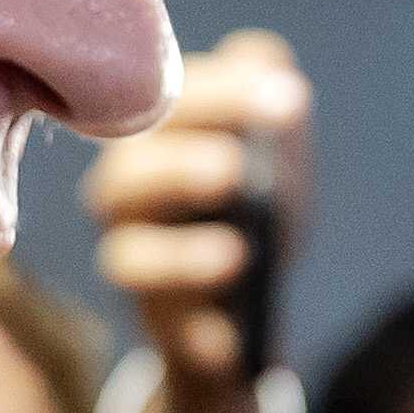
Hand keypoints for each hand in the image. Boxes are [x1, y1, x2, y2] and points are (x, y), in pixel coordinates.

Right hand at [86, 29, 310, 412]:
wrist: (242, 299)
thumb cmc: (252, 196)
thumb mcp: (270, 141)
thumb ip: (268, 94)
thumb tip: (273, 71)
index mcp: (153, 135)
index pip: (167, 102)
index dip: (224, 96)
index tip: (287, 98)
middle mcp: (125, 193)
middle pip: (127, 178)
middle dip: (180, 169)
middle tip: (236, 169)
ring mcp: (135, 260)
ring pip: (129, 258)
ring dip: (182, 257)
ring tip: (237, 255)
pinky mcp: (159, 321)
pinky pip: (169, 331)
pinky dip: (201, 336)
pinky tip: (232, 341)